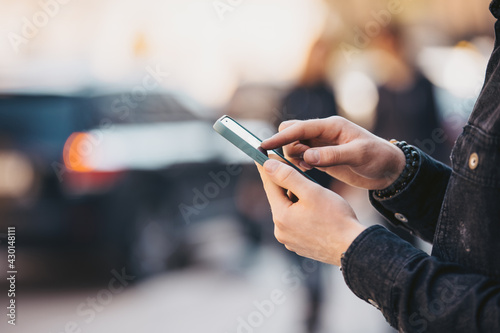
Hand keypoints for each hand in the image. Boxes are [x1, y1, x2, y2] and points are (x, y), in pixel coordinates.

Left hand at [256, 158, 365, 265]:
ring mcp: (290, 240)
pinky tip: (318, 212)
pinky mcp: (300, 245)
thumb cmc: (336, 219)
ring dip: (298, 200)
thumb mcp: (312, 192)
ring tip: (317, 198)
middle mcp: (281, 231)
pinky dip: (304, 213)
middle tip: (300, 173)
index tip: (262, 154)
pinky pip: (297, 223)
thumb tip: (268, 165)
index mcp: (281, 216)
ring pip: (289, 210)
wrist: (354, 248)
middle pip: (280, 198)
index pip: (269, 185)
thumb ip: (288, 176)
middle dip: (289, 185)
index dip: (268, 167)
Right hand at [260, 116, 404, 189]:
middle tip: (292, 163)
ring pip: (295, 145)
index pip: (299, 128)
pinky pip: (302, 156)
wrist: (390, 170)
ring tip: (306, 168)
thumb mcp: (358, 155)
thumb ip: (332, 155)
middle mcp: (324, 133)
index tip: (263, 146)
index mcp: (331, 126)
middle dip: (285, 146)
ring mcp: (322, 144)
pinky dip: (299, 163)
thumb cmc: (378, 157)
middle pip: (292, 132)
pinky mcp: (323, 156)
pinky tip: (308, 170)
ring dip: (292, 156)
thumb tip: (306, 156)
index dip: (280, 137)